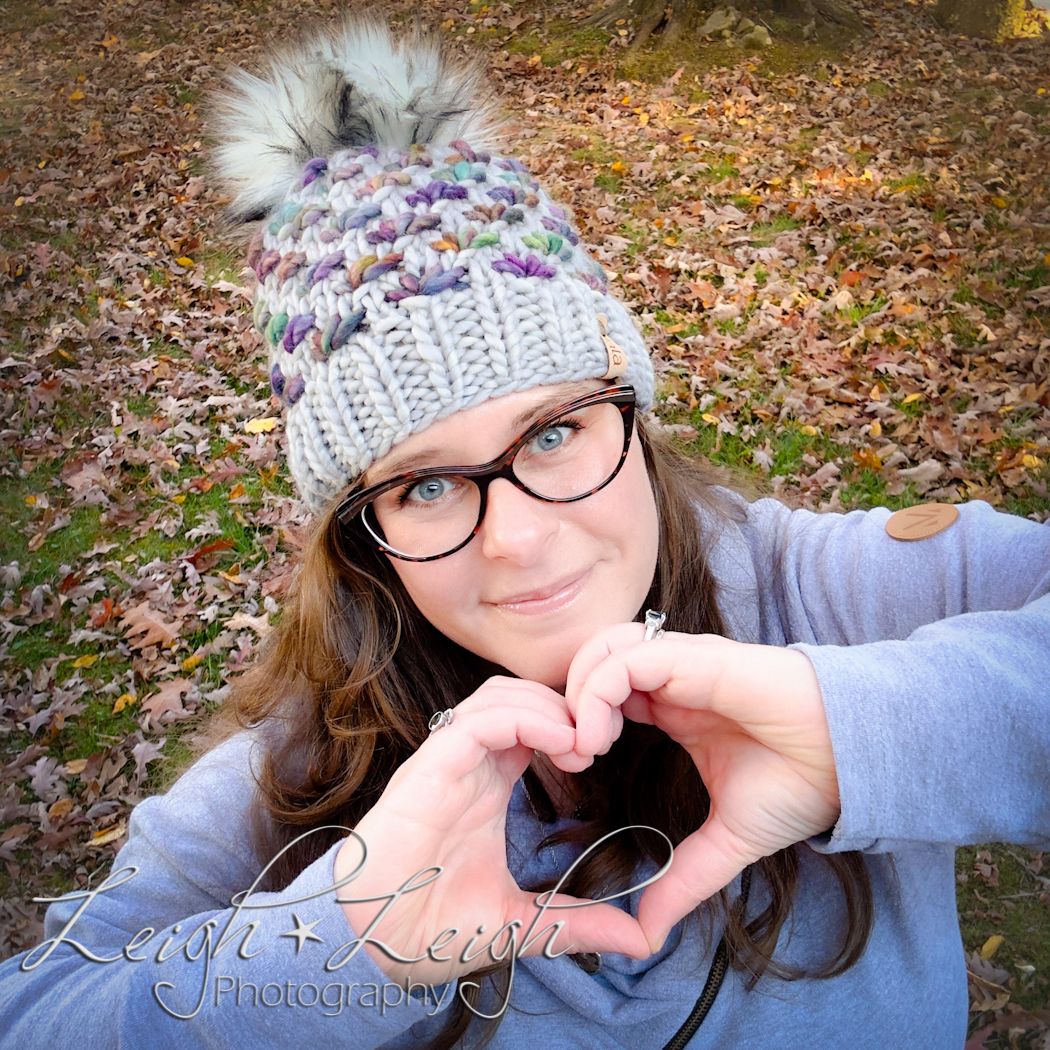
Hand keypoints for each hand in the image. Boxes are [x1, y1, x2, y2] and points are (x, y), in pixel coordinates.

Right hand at [333, 676, 649, 984]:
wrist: (373, 947)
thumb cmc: (431, 929)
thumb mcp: (522, 923)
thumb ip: (578, 922)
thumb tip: (641, 940)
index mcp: (487, 784)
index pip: (530, 722)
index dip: (568, 723)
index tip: (600, 752)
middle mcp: (469, 763)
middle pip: (518, 694)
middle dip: (564, 704)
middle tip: (599, 738)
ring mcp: (448, 761)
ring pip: (499, 694)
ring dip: (548, 705)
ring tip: (582, 741)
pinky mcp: (432, 767)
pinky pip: (478, 719)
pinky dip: (525, 718)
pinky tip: (561, 744)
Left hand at [564, 626, 840, 951]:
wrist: (852, 761)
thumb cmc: (799, 784)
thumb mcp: (727, 841)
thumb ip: (684, 878)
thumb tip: (648, 933)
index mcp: (671, 706)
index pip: (601, 690)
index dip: (577, 720)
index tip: (576, 767)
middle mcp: (669, 678)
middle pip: (591, 660)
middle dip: (565, 702)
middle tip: (569, 755)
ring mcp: (680, 664)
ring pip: (601, 651)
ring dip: (577, 694)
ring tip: (583, 746)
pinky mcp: (694, 658)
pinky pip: (627, 658)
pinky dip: (597, 691)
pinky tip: (599, 735)